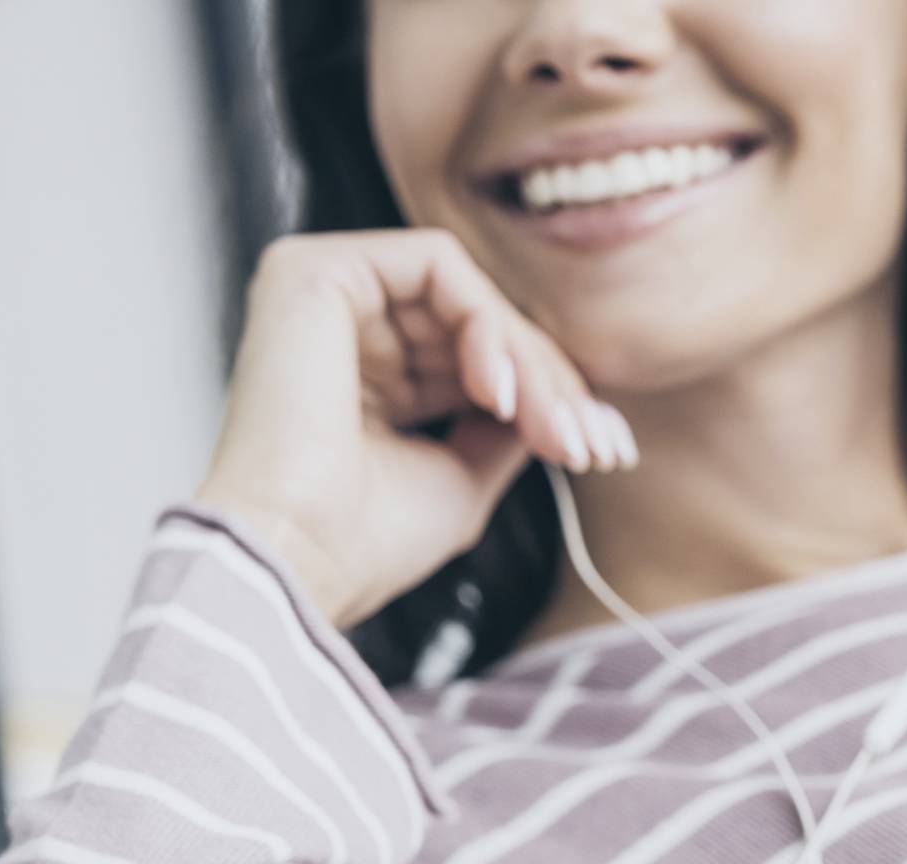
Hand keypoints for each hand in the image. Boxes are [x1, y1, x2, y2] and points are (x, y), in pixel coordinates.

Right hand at [190, 228, 641, 628]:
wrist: (301, 556)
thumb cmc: (366, 539)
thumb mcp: (464, 474)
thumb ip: (509, 422)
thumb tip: (565, 399)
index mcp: (364, 377)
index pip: (476, 358)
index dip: (548, 394)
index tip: (605, 449)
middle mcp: (340, 329)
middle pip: (480, 323)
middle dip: (551, 383)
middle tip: (591, 444)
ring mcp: (325, 293)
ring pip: (469, 294)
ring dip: (528, 363)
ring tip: (550, 430)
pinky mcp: (316, 270)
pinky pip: (438, 266)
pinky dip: (486, 325)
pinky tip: (497, 393)